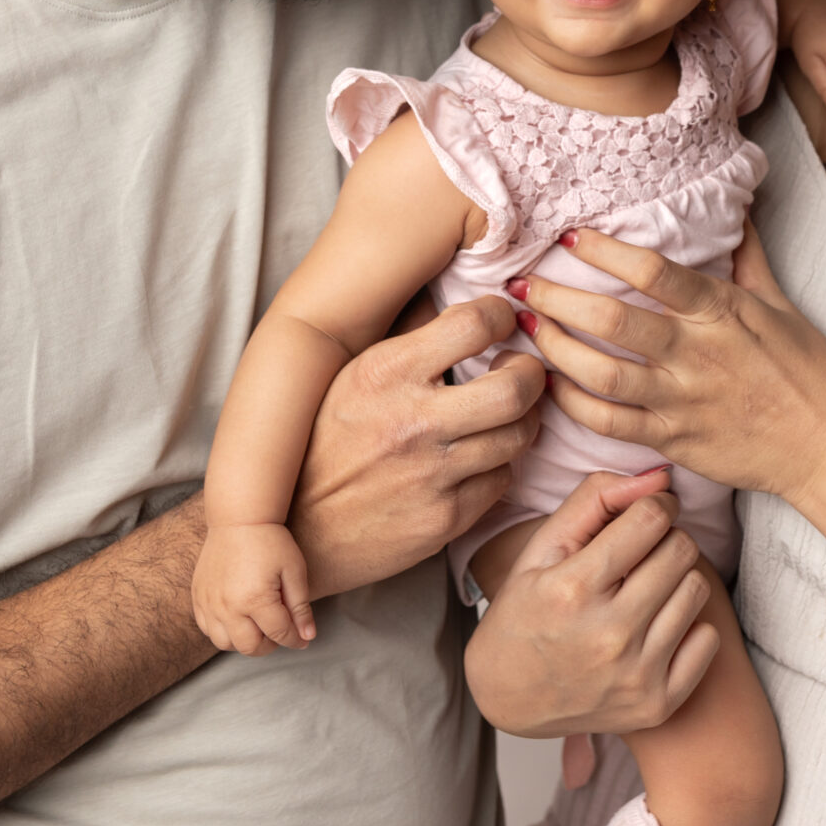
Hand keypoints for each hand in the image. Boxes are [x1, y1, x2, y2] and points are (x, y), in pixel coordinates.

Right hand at [190, 523, 316, 654]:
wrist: (238, 519)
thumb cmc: (270, 541)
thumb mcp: (294, 571)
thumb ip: (300, 607)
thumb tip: (307, 637)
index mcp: (255, 600)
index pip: (279, 634)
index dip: (295, 639)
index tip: (303, 639)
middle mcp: (228, 607)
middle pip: (250, 647)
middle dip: (270, 645)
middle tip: (279, 631)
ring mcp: (209, 604)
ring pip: (225, 644)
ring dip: (244, 642)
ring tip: (258, 625)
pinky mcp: (198, 598)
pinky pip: (207, 629)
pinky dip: (223, 631)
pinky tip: (237, 619)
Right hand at [287, 296, 543, 598]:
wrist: (293, 533)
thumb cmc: (321, 446)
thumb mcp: (346, 377)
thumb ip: (401, 336)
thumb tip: (444, 293)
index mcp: (385, 374)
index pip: (472, 325)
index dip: (499, 316)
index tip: (501, 321)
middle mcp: (412, 422)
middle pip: (515, 387)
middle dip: (532, 374)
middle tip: (523, 372)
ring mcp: (431, 475)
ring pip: (518, 436)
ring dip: (521, 421)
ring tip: (506, 415)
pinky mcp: (444, 520)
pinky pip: (502, 481)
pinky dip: (498, 466)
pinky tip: (480, 459)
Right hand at [463, 469, 719, 736]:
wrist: (509, 699)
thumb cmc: (525, 613)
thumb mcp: (541, 549)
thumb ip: (594, 499)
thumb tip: (658, 478)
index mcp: (574, 589)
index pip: (650, 519)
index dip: (654, 505)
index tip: (646, 513)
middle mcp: (609, 634)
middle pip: (681, 551)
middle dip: (665, 540)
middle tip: (641, 554)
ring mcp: (636, 674)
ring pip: (697, 590)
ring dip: (676, 580)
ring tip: (645, 589)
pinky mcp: (657, 705)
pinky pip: (709, 640)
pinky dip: (688, 627)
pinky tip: (655, 627)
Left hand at [513, 225, 825, 502]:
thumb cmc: (809, 373)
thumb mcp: (782, 306)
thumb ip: (748, 259)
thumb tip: (739, 209)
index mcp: (722, 312)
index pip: (653, 271)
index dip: (605, 251)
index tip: (570, 238)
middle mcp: (696, 354)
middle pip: (611, 320)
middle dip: (556, 298)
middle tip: (521, 285)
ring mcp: (681, 401)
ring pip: (599, 374)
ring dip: (555, 348)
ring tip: (527, 328)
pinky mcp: (673, 441)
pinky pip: (608, 423)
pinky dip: (571, 403)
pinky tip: (551, 385)